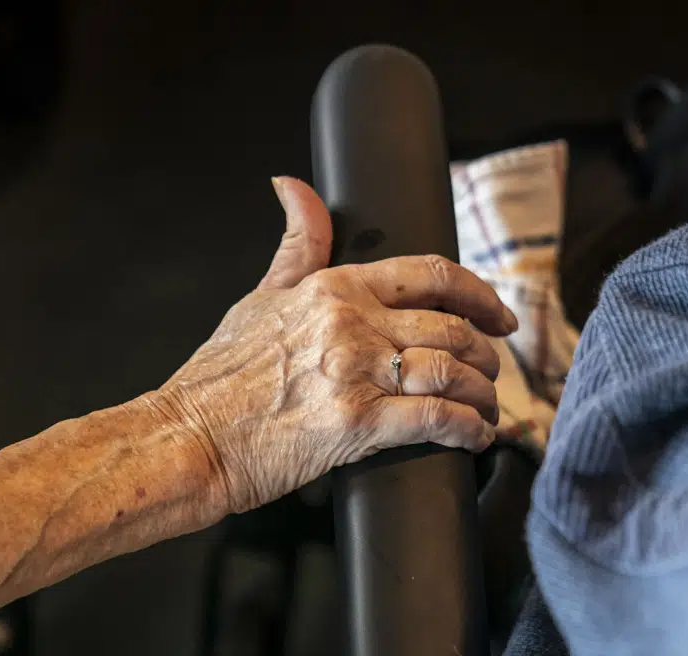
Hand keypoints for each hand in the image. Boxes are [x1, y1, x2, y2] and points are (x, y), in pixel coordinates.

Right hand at [145, 177, 517, 514]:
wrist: (187, 437)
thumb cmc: (219, 376)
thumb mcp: (260, 295)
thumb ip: (297, 244)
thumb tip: (293, 184)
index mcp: (336, 288)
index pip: (432, 275)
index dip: (480, 295)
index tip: (500, 317)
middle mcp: (352, 323)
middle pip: (453, 328)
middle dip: (486, 355)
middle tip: (492, 375)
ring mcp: (356, 372)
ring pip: (453, 371)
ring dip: (483, 396)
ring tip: (487, 413)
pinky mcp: (356, 425)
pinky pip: (436, 419)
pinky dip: (468, 430)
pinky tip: (475, 439)